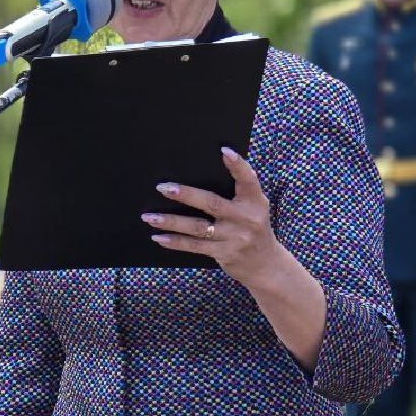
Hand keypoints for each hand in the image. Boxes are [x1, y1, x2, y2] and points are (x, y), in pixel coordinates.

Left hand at [143, 147, 284, 289]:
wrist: (265, 265)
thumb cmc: (253, 228)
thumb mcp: (254, 208)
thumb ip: (238, 192)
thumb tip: (203, 172)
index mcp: (255, 201)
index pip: (248, 180)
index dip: (238, 165)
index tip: (224, 151)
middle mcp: (246, 218)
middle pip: (212, 203)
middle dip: (186, 195)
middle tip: (163, 188)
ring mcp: (234, 238)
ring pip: (198, 227)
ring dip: (171, 222)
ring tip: (149, 217)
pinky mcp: (223, 253)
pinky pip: (195, 246)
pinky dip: (175, 242)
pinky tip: (159, 237)